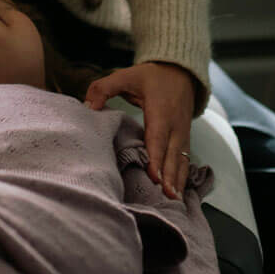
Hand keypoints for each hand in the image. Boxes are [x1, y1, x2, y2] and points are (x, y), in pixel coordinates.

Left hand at [84, 60, 199, 197]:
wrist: (180, 72)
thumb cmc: (151, 77)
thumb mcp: (125, 75)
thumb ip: (103, 88)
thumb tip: (88, 106)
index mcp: (161, 110)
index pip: (158, 137)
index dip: (156, 157)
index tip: (153, 176)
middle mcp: (175, 124)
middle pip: (173, 154)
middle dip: (169, 176)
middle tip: (166, 196)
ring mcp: (183, 132)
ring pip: (182, 159)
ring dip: (178, 180)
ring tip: (174, 200)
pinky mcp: (186, 138)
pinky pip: (186, 159)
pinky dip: (183, 176)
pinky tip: (178, 192)